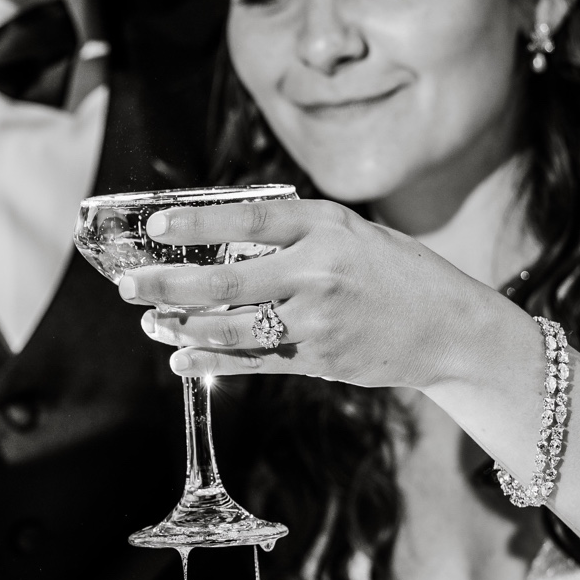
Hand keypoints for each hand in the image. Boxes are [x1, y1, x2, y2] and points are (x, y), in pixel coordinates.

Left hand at [119, 197, 498, 390]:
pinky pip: (253, 361)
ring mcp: (318, 319)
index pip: (248, 218)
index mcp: (326, 226)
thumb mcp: (350, 233)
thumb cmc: (395, 273)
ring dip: (182, 327)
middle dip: (167, 284)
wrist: (450, 328)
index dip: (196, 223)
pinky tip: (182, 359)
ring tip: (151, 322)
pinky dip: (211, 361)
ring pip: (231, 327)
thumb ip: (294, 234)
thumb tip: (224, 238)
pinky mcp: (319, 358)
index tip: (156, 226)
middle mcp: (319, 270)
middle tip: (129, 285)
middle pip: (225, 279)